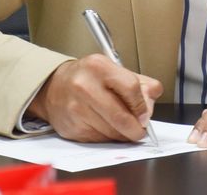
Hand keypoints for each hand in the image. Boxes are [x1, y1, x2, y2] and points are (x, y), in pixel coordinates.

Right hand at [27, 54, 162, 141]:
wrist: (53, 87)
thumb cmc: (88, 78)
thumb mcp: (113, 70)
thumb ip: (139, 82)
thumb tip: (154, 95)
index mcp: (99, 67)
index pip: (131, 88)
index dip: (142, 105)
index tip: (145, 115)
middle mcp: (84, 86)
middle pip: (121, 116)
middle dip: (135, 129)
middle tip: (140, 131)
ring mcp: (76, 108)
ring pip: (111, 131)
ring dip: (123, 135)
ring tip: (123, 128)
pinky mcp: (72, 127)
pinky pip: (99, 139)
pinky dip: (108, 138)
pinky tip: (106, 128)